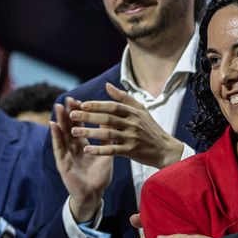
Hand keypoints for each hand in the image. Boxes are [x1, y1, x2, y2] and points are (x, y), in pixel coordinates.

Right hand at [51, 97, 112, 221]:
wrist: (94, 195)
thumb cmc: (99, 176)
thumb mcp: (106, 154)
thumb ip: (107, 140)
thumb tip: (112, 122)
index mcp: (83, 145)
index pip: (80, 126)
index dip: (79, 113)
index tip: (79, 100)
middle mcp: (73, 147)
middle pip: (70, 127)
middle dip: (69, 113)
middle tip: (68, 98)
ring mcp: (66, 154)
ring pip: (62, 134)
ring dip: (60, 120)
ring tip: (58, 107)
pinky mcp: (62, 163)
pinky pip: (58, 147)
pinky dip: (55, 136)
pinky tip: (52, 125)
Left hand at [70, 82, 184, 168]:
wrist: (165, 149)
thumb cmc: (150, 129)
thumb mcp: (141, 110)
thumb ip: (124, 98)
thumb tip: (107, 86)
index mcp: (134, 112)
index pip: (113, 106)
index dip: (97, 105)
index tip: (82, 104)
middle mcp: (133, 124)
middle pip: (107, 118)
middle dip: (88, 116)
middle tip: (72, 116)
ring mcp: (132, 138)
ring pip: (107, 134)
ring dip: (89, 132)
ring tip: (74, 131)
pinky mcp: (131, 151)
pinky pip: (112, 150)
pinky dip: (99, 150)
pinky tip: (87, 149)